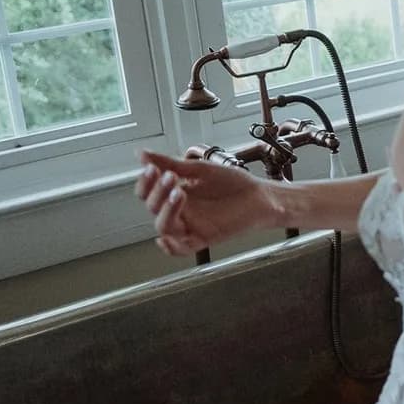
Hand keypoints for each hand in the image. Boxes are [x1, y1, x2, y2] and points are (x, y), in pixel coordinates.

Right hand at [134, 149, 278, 255]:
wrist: (261, 195)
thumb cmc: (234, 183)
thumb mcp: (201, 169)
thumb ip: (172, 163)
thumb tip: (142, 154)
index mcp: (175, 193)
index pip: (149, 191)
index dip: (146, 182)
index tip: (151, 169)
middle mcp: (179, 211)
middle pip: (153, 207)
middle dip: (158, 191)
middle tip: (171, 177)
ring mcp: (190, 226)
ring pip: (164, 226)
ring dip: (166, 211)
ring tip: (179, 193)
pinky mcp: (203, 239)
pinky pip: (181, 249)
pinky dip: (171, 247)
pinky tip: (166, 240)